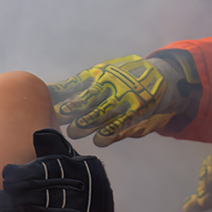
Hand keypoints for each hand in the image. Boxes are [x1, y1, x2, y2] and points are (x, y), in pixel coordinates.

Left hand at [49, 53, 194, 145]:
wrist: (164, 79)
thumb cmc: (122, 75)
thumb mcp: (101, 73)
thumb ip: (74, 85)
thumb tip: (48, 91)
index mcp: (108, 78)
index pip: (87, 93)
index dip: (74, 104)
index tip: (61, 111)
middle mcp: (120, 92)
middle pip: (97, 110)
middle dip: (81, 121)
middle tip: (69, 128)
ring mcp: (131, 107)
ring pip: (109, 123)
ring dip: (92, 130)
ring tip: (77, 132)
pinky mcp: (139, 120)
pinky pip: (123, 131)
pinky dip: (109, 136)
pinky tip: (99, 139)